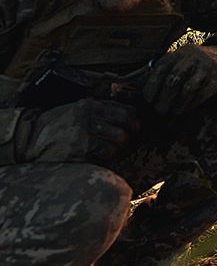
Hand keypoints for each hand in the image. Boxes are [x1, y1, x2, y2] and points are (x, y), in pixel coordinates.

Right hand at [21, 98, 138, 162]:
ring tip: (114, 152)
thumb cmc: (56, 123)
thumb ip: (102, 108)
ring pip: (115, 147)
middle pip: (124, 132)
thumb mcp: (78, 107)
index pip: (127, 113)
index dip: (137, 123)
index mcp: (91, 106)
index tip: (138, 128)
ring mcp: (82, 138)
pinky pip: (101, 158)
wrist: (29, 138)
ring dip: (118, 152)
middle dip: (130, 140)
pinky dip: (105, 159)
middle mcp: (88, 120)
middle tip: (129, 144)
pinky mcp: (77, 155)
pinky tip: (101, 158)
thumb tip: (131, 114)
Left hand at [143, 45, 216, 114]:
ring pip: (188, 88)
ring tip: (173, 112)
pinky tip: (187, 109)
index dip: (151, 87)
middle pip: (173, 80)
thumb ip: (153, 74)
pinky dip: (193, 104)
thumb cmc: (188, 65)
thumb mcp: (172, 62)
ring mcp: (205, 66)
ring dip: (178, 104)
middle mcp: (191, 57)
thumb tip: (125, 87)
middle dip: (164, 99)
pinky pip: (203, 94)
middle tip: (159, 110)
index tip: (148, 100)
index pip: (159, 70)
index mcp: (176, 54)